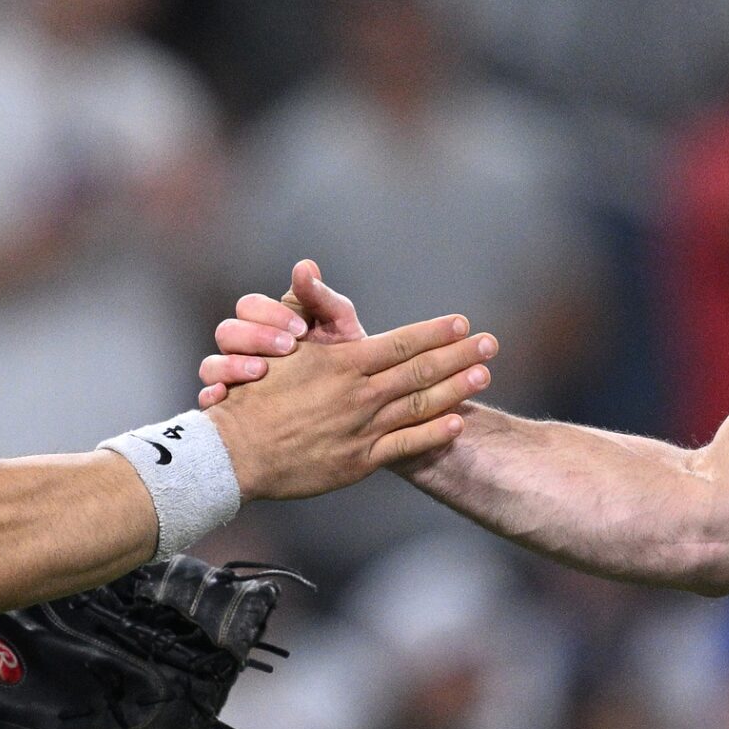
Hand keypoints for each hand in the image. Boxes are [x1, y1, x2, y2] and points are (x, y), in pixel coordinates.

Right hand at [199, 259, 368, 405]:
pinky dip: (210, 396)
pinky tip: (226, 396)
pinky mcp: (232, 406)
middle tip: (289, 349)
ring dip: (232, 365)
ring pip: (211, 364)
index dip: (271, 315)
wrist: (354, 398)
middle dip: (256, 337)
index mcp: (266, 323)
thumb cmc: (345, 357)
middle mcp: (245, 348)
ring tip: (261, 372)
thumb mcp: (339, 325)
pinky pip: (207, 400)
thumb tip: (305, 266)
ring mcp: (235, 377)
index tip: (302, 330)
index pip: (249, 307)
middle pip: (226, 332)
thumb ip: (321, 296)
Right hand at [208, 312, 494, 499]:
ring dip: (456, 390)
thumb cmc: (253, 396)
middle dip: (459, 356)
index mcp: (343, 363)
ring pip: (420, 406)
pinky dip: (433, 434)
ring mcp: (362, 430)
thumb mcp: (283, 350)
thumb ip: (306, 312)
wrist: (237, 452)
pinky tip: (457, 423)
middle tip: (491, 344)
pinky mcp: (358, 462)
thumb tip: (307, 266)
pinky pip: (405, 447)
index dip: (434, 332)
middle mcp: (359, 394)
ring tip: (483, 375)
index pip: (400, 343)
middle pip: (420, 371)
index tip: (462, 324)